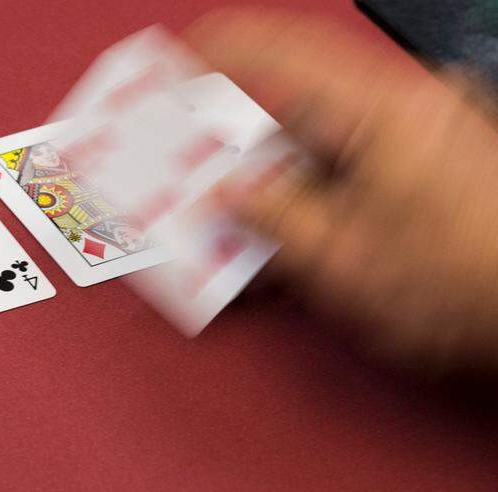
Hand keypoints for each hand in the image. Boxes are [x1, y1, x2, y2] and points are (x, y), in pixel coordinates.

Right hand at [187, 9, 497, 373]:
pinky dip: (308, 182)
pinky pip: (350, 157)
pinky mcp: (433, 164)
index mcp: (383, 111)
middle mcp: (408, 108)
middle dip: (233, 125)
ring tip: (225, 199)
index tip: (173, 64)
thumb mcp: (346, 265)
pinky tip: (282, 220)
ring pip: (321, 131)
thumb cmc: (474, 288)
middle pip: (296, 95)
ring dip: (269, 163)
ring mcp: (424, 133)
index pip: (282, 52)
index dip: (218, 54)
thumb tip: (228, 196)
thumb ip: (275, 220)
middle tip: (185, 149)